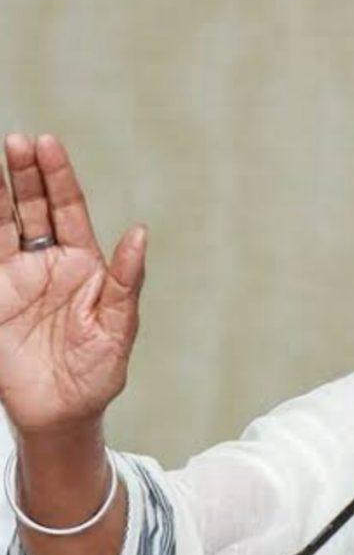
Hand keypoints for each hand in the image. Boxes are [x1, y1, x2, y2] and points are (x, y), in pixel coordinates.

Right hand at [0, 133, 146, 434]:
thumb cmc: (99, 372)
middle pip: (34, 208)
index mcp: (85, 265)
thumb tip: (139, 232)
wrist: (62, 413)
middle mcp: (49, 264)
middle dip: (25, 174)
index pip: (69, 210)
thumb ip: (128, 280)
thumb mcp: (119, 326)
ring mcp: (17, 278)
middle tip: (17, 141)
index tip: (47, 144)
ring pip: (3, 224)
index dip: (58, 177)